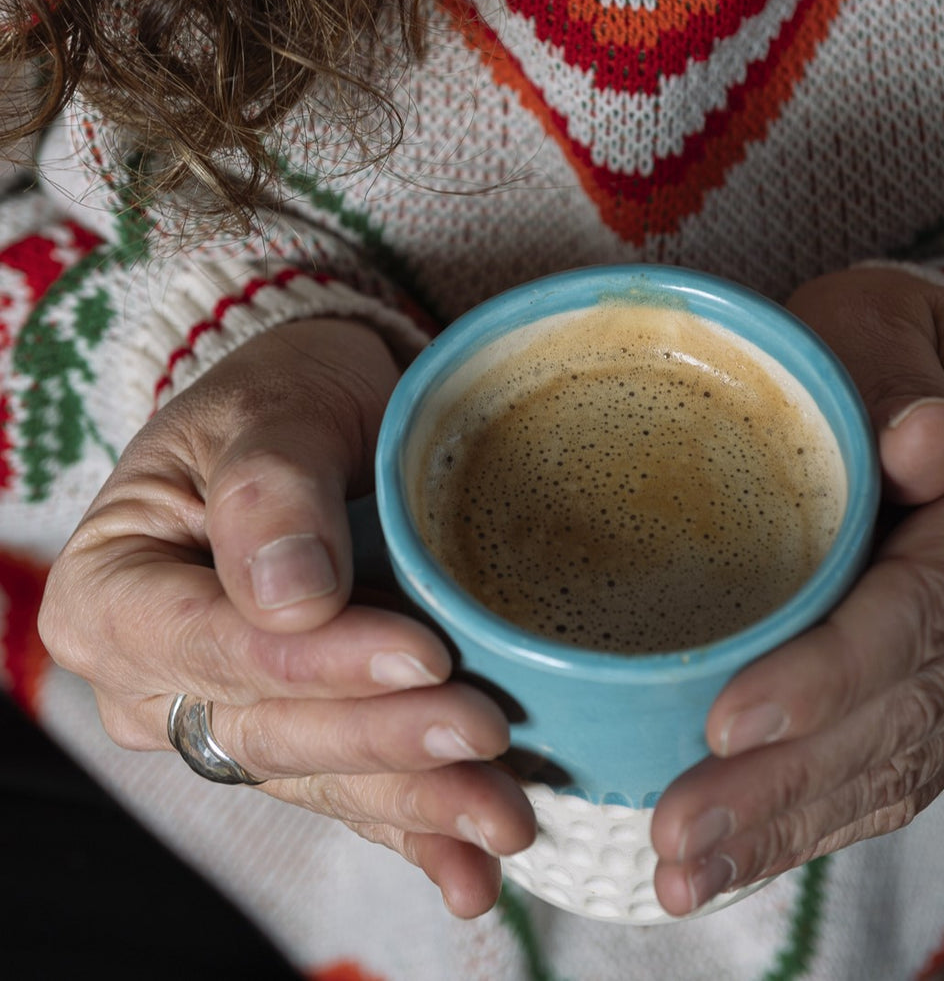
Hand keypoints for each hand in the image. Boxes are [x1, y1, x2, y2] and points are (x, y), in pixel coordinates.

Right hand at [38, 317, 535, 917]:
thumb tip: (287, 597)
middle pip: (271, 729)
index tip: (420, 651)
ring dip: (414, 803)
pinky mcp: (302, 732)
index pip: (213, 647)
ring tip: (502, 819)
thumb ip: (268, 490)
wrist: (317, 415)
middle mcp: (161, 675)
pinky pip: (351, 794)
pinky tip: (470, 872)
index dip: (314, 663)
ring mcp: (231, 715)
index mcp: (116, 590)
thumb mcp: (268, 408)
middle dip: (383, 741)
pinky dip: (412, 833)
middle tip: (484, 735)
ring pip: (321, 775)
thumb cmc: (281, 396)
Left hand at [650, 265, 943, 914]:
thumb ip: (897, 379)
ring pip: (901, 761)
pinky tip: (736, 859)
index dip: (833, 668)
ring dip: (788, 827)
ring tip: (686, 873)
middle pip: (908, 707)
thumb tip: (925, 446)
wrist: (935, 384)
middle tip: (682, 832)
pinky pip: (896, 772)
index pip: (927, 598)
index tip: (730, 719)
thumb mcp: (886, 322)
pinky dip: (813, 823)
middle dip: (789, 782)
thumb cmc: (889, 342)